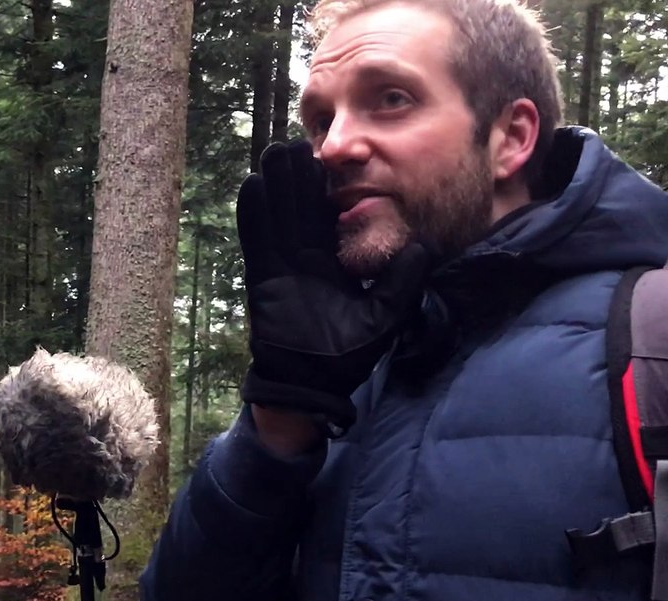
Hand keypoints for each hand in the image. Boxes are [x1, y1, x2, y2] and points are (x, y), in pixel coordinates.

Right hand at [237, 140, 429, 431]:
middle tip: (296, 143)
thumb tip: (423, 247)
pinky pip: (255, 240)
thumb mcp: (387, 315)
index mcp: (335, 263)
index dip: (329, 189)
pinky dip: (252, 214)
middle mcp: (306, 259)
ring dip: (274, 185)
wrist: (310, 383)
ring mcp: (281, 266)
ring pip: (277, 216)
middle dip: (297, 177)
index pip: (331, 218)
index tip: (331, 159)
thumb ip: (403, 281)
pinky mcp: (262, 278)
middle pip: (300, 208)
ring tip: (274, 152)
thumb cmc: (348, 355)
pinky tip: (252, 185)